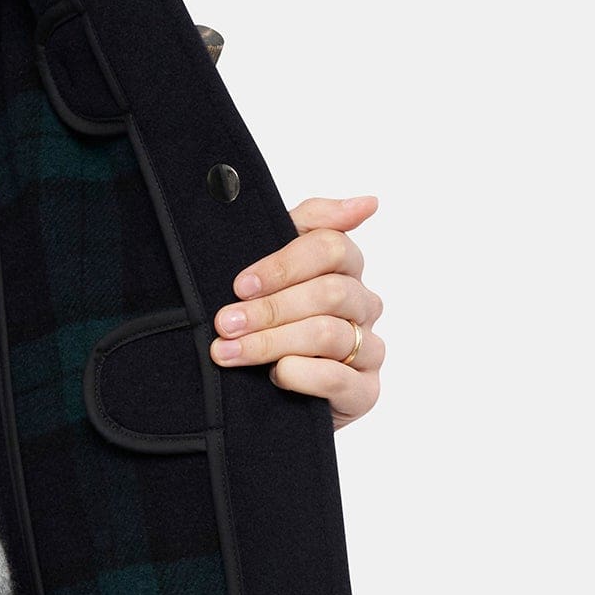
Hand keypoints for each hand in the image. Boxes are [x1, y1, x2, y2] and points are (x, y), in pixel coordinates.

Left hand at [209, 197, 384, 431]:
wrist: (260, 390)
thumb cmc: (269, 321)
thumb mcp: (275, 268)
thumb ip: (312, 224)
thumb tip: (368, 202)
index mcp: (346, 268)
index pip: (330, 247)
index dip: (283, 265)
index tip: (240, 285)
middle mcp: (364, 305)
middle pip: (329, 292)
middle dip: (270, 309)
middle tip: (226, 323)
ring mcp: (368, 349)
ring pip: (328, 334)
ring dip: (272, 342)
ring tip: (230, 351)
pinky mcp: (364, 392)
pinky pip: (339, 379)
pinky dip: (302, 375)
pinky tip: (275, 375)